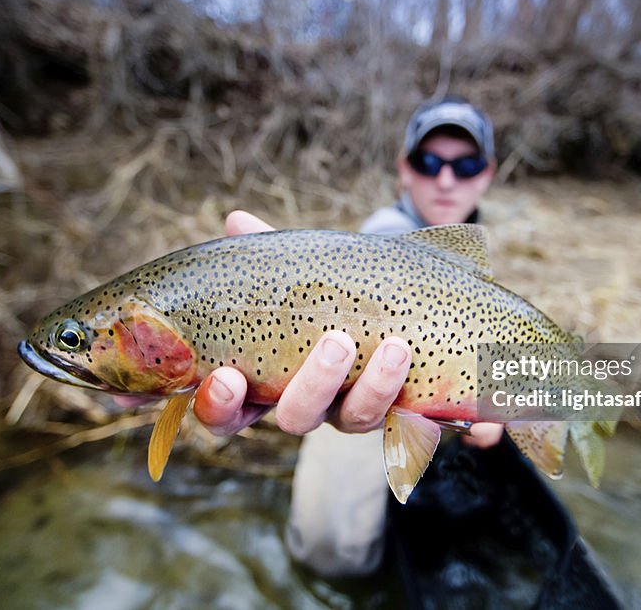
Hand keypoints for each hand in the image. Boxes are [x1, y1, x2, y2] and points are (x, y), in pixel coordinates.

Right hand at [190, 211, 413, 435]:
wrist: (396, 310)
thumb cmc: (326, 295)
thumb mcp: (298, 276)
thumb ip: (267, 256)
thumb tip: (237, 221)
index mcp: (267, 380)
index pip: (228, 412)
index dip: (219, 404)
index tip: (227, 377)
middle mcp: (310, 403)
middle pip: (296, 418)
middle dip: (314, 384)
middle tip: (336, 342)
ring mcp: (353, 411)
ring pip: (356, 418)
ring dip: (375, 385)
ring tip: (395, 345)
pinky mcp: (397, 412)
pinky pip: (405, 418)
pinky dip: (411, 392)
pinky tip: (421, 364)